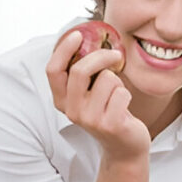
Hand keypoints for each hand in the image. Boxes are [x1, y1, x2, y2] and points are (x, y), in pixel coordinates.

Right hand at [46, 31, 149, 160]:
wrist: (124, 146)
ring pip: (108, 79)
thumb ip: (84, 74)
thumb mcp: (89, 95)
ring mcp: (90, 120)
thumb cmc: (108, 112)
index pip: (53, 70)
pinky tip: (124, 107)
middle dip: (101, 56)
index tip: (78, 35)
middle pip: (80, 70)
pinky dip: (127, 94)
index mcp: (62, 101)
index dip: (63, 49)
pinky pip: (122, 92)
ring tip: (117, 96)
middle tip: (115, 54)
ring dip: (118, 82)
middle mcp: (72, 111)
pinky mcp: (109, 125)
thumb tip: (89, 39)